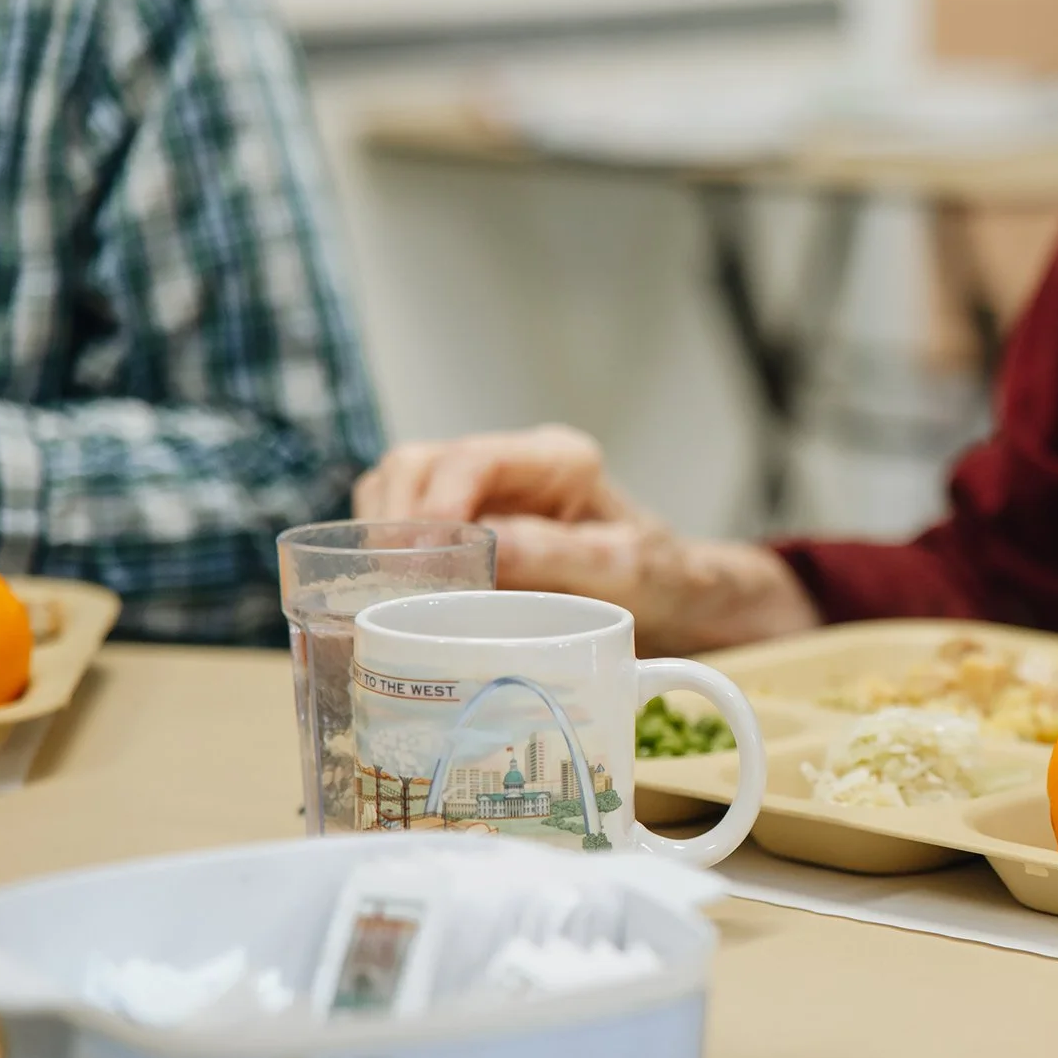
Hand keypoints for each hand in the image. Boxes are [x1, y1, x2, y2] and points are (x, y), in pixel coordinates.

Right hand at [352, 426, 820, 654]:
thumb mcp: (624, 570)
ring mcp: (483, 490)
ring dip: (381, 537)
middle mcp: (514, 464)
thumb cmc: (660, 579)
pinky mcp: (464, 522)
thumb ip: (557, 554)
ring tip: (386, 591)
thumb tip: (484, 547)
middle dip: (393, 521)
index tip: (421, 560)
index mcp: (559, 459)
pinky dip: (386, 553)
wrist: (676, 597)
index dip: (434, 506)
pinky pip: (402, 522)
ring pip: (397, 489)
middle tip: (387, 585)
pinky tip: (392, 592)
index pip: (471, 459)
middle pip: (418, 465)